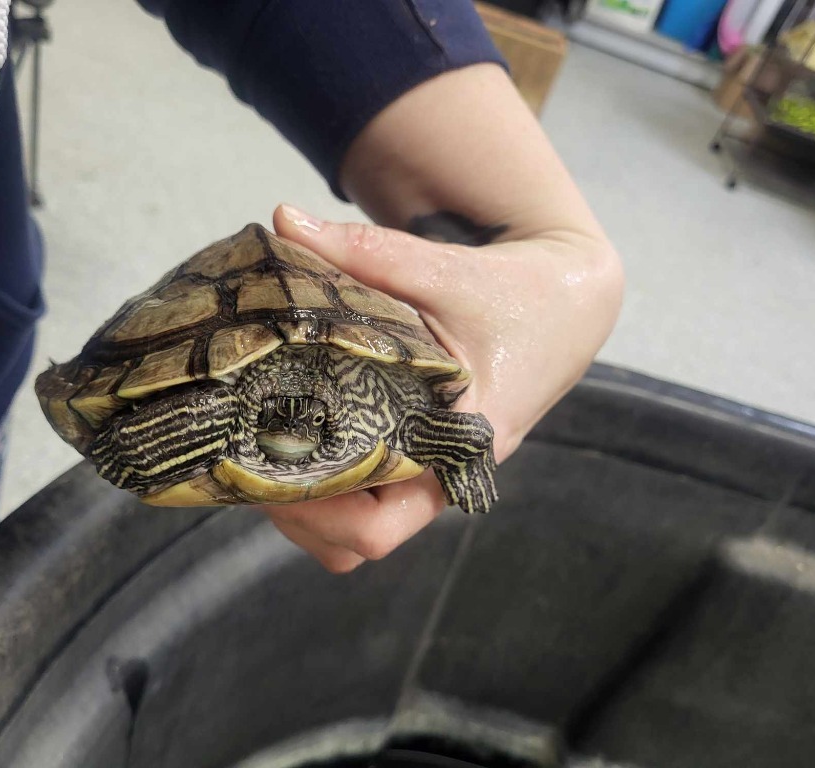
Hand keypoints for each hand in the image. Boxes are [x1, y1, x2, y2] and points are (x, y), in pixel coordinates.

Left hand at [262, 204, 622, 571]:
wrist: (566, 306)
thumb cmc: (518, 294)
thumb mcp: (446, 269)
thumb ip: (366, 250)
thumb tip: (283, 220)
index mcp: (459, 445)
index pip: (379, 526)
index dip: (314, 512)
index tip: (265, 469)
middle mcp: (443, 473)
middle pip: (356, 541)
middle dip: (298, 514)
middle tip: (248, 458)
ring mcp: (432, 471)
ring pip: (359, 531)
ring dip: (310, 509)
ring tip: (263, 453)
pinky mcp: (422, 457)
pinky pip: (370, 499)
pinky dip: (329, 488)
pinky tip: (296, 439)